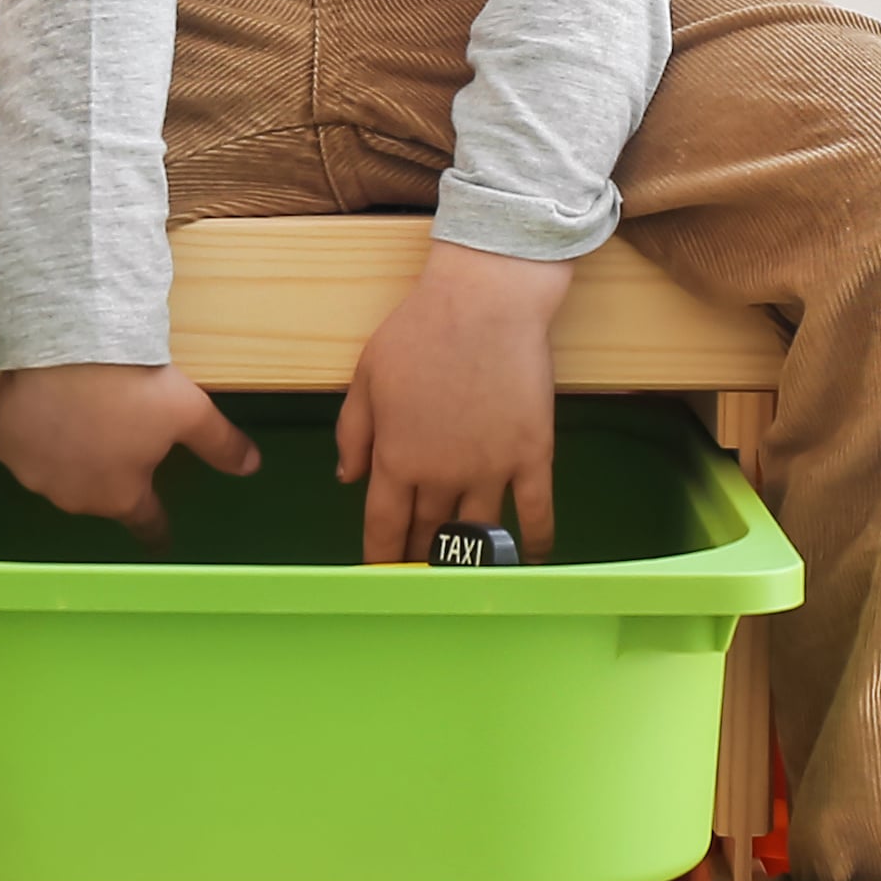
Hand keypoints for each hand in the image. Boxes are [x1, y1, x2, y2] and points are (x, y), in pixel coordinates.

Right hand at [0, 362, 259, 541]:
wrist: (67, 343)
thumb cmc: (134, 385)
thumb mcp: (190, 412)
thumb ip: (220, 445)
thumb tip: (253, 467)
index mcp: (121, 496)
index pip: (144, 522)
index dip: (155, 527)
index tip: (159, 538)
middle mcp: (74, 497)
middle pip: (98, 494)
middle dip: (109, 475)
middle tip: (117, 438)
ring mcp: (33, 474)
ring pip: (58, 472)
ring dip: (70, 457)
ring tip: (82, 420)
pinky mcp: (4, 445)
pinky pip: (24, 447)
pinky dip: (36, 435)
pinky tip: (47, 410)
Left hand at [337, 241, 571, 560]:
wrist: (487, 302)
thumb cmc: (420, 331)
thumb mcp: (366, 375)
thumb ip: (352, 432)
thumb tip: (345, 478)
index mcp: (396, 457)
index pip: (383, 526)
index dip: (381, 558)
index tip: (380, 577)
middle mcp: (441, 476)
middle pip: (428, 534)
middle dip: (420, 558)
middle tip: (420, 578)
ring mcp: (490, 470)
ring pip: (476, 535)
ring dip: (468, 560)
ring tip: (465, 578)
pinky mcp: (532, 457)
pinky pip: (535, 512)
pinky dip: (533, 542)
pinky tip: (530, 559)